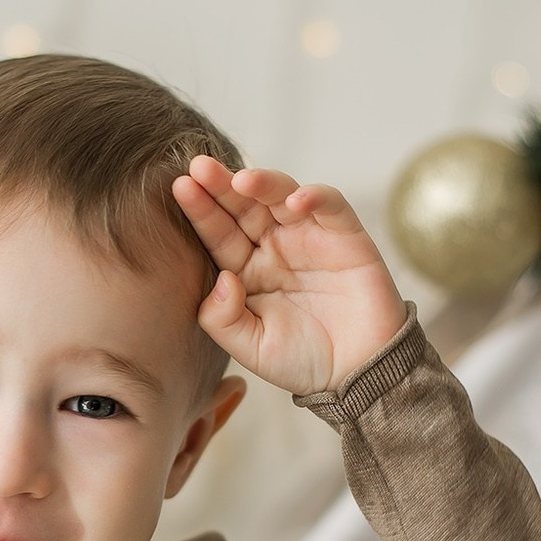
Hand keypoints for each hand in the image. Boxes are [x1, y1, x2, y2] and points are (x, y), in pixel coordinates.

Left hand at [172, 155, 406, 396]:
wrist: (359, 374)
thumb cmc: (305, 362)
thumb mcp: (252, 349)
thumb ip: (224, 320)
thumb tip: (222, 280)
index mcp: (247, 270)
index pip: (219, 233)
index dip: (202, 210)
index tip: (181, 187)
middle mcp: (275, 247)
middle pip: (245, 206)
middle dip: (223, 184)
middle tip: (200, 166)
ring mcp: (310, 238)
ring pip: (282, 196)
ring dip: (264, 183)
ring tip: (243, 181)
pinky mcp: (346, 237)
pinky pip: (330, 207)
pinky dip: (315, 198)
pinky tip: (295, 202)